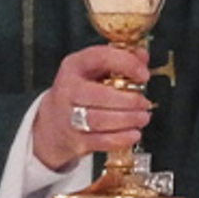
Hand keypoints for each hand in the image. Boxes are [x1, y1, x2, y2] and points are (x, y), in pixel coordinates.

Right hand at [31, 43, 152, 170]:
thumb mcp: (94, 70)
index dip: (127, 64)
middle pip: (100, 95)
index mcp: (74, 66)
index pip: (102, 58)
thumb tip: (142, 56)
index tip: (144, 75)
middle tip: (144, 103)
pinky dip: (122, 138)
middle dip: (129, 101)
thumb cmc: (81, 92)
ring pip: (100, 120)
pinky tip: (134, 133)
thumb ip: (120, 60)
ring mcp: (68, 116)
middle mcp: (68, 89)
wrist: (54, 123)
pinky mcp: (75, 140)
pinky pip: (101, 141)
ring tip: (142, 118)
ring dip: (128, 120)